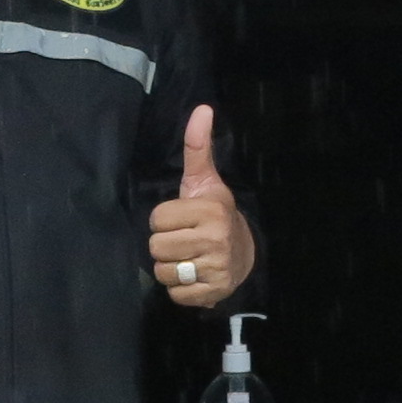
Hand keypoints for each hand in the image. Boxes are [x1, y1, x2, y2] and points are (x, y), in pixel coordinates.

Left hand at [149, 104, 249, 307]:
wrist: (245, 253)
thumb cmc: (215, 213)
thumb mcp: (205, 180)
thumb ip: (197, 147)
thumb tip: (202, 108)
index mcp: (210, 210)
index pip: (158, 218)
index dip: (165, 220)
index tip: (183, 219)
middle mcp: (215, 239)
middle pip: (157, 247)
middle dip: (166, 245)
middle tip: (184, 240)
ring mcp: (216, 268)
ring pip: (163, 272)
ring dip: (171, 268)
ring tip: (188, 258)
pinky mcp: (213, 292)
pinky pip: (175, 294)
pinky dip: (180, 289)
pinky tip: (194, 275)